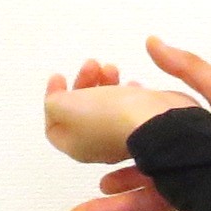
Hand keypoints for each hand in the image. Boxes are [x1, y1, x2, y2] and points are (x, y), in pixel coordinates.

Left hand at [41, 59, 198, 164]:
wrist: (158, 123)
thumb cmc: (108, 117)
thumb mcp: (64, 106)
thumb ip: (53, 102)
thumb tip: (60, 101)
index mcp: (76, 146)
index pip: (54, 125)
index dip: (53, 97)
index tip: (60, 74)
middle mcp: (99, 145)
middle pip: (82, 112)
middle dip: (83, 84)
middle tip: (92, 64)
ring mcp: (124, 137)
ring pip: (106, 107)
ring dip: (104, 83)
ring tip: (112, 67)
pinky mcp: (145, 126)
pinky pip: (130, 107)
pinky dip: (126, 92)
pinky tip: (133, 83)